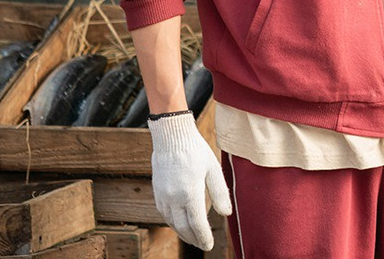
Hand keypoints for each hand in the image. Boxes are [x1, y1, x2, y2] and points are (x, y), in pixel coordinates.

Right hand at [149, 112, 231, 249]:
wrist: (171, 138)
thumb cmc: (195, 151)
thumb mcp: (213, 169)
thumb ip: (220, 193)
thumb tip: (226, 213)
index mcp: (190, 193)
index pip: (197, 224)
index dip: (203, 237)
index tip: (209, 246)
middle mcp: (174, 198)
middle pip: (183, 227)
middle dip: (194, 239)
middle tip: (203, 245)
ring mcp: (163, 197)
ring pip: (172, 223)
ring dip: (182, 233)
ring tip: (193, 238)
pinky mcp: (156, 193)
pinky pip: (164, 215)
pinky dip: (173, 223)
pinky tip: (180, 224)